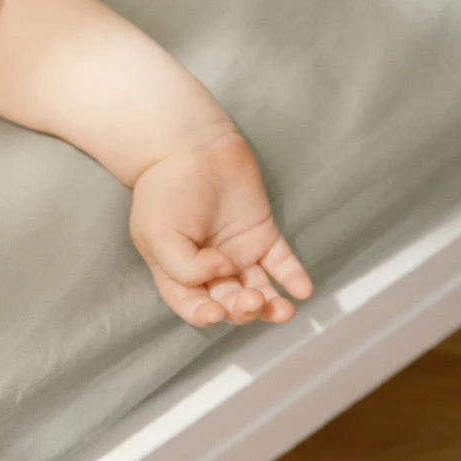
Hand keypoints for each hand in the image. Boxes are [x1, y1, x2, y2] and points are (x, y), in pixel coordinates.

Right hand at [129, 122, 312, 328]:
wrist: (190, 145)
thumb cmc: (165, 188)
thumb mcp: (157, 233)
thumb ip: (184, 268)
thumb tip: (223, 273)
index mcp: (177, 269)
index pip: (193, 306)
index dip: (205, 316)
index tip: (216, 311)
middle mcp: (209, 266)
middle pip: (230, 303)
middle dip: (243, 310)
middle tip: (250, 299)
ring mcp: (238, 252)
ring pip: (259, 291)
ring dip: (272, 307)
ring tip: (283, 309)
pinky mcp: (263, 235)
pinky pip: (282, 264)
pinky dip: (295, 279)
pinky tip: (302, 290)